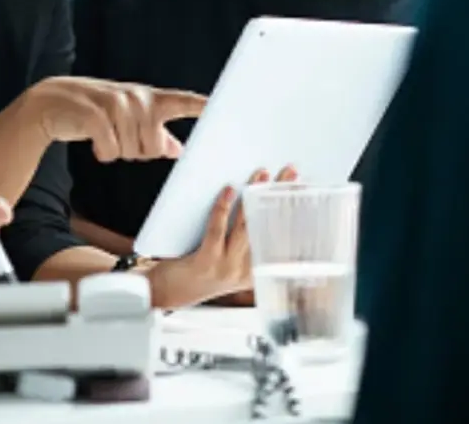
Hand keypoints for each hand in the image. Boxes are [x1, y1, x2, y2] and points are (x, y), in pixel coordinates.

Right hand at [21, 76, 206, 161]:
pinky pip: (111, 151)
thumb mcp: (128, 117)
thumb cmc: (95, 111)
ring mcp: (116, 105)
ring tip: (105, 134)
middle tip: (120, 136)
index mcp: (149, 98)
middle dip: (137, 151)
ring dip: (117, 151)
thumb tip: (178, 149)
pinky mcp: (95, 116)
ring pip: (132, 152)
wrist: (51, 102)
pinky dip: (103, 153)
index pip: (181, 101)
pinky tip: (94, 140)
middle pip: (154, 147)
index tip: (221, 108)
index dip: (201, 106)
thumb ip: (155, 132)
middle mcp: (137, 98)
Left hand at [147, 165, 298, 309]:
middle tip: (290, 174)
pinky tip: (229, 190)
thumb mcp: (227, 262)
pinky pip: (217, 229)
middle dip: (279, 197)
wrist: (166, 293)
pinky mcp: (206, 262)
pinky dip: (223, 207)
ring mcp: (226, 268)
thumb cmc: (196, 271)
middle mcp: (244, 271)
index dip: (292, 212)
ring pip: (245, 226)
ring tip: (262, 175)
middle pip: (267, 228)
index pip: (280, 238)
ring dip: (254, 197)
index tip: (302, 191)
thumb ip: (243, 241)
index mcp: (255, 270)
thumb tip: (256, 200)